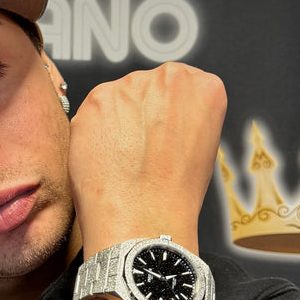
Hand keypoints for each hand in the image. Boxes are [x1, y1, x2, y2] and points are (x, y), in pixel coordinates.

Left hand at [67, 62, 225, 255]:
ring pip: (118, 100)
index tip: (163, 135)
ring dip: (116, 124)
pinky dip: (94, 135)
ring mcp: (130, 86)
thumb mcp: (203, 151)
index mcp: (206, 88)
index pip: (183, 87)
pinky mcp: (96, 100)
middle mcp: (169, 78)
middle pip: (148, 89)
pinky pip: (92, 114)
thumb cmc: (173, 197)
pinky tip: (105, 161)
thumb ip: (187, 121)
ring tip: (122, 162)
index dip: (168, 116)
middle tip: (140, 153)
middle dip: (140, 116)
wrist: (142, 220)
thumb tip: (167, 120)